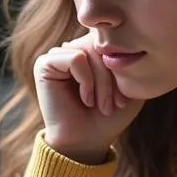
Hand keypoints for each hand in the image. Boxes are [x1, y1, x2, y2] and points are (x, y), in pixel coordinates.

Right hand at [34, 33, 143, 164]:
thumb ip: (131, 59)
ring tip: (102, 105)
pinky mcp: (44, 64)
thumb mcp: (130, 85)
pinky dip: (86, 81)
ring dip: (101, 83)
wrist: (87, 142)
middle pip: (102, 44)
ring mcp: (58, 55)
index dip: (122, 68)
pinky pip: (75, 59)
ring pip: (90, 51)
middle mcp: (73, 49)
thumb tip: (130, 34)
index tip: (125, 100)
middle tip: (114, 105)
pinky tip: (85, 99)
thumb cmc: (109, 117)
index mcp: (91, 51)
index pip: (113, 40)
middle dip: (113, 78)